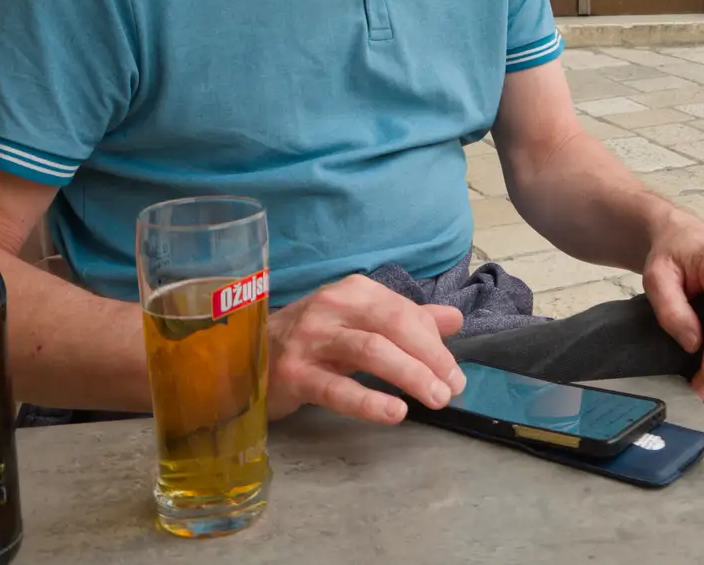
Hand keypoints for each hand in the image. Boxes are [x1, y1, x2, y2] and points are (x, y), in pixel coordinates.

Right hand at [267, 274, 467, 423]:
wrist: (248, 358)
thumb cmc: (313, 340)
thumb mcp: (360, 322)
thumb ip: (408, 319)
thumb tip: (455, 319)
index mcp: (354, 292)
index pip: (404, 312)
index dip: (434, 343)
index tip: (454, 373)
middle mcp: (332, 307)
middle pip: (392, 326)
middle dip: (430, 357)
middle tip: (452, 388)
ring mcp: (310, 339)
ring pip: (370, 351)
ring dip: (410, 375)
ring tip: (436, 399)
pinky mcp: (293, 373)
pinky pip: (337, 388)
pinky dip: (369, 401)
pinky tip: (395, 413)